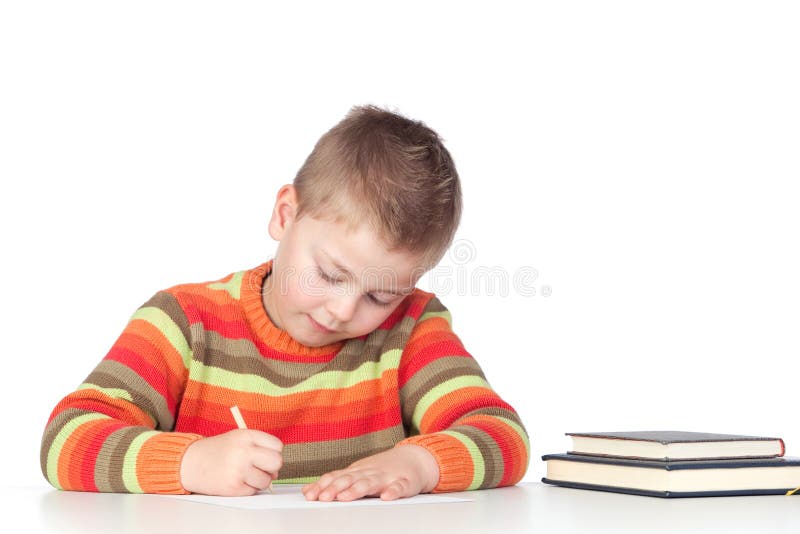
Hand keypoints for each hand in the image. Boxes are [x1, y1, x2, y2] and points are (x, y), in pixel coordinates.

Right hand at [179, 429, 282, 495]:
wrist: (190, 462)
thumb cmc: (217, 450)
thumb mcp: (238, 437)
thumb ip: (259, 446)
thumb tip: (277, 467)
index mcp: (247, 435)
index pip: (277, 446)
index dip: (274, 452)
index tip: (265, 455)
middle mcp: (244, 451)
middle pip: (277, 463)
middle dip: (272, 467)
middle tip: (261, 467)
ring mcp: (238, 470)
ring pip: (267, 480)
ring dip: (259, 480)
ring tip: (245, 474)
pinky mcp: (233, 487)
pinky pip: (253, 491)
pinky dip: (248, 488)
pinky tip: (236, 480)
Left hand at [302, 445, 439, 501]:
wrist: (414, 459)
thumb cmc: (382, 470)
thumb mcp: (356, 474)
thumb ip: (334, 482)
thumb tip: (307, 490)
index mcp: (357, 472)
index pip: (336, 477)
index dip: (322, 486)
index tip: (310, 496)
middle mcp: (369, 473)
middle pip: (350, 479)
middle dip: (335, 488)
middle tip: (323, 498)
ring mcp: (387, 477)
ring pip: (370, 483)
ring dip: (357, 490)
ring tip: (346, 497)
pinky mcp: (404, 483)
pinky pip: (399, 487)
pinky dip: (393, 491)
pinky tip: (386, 497)